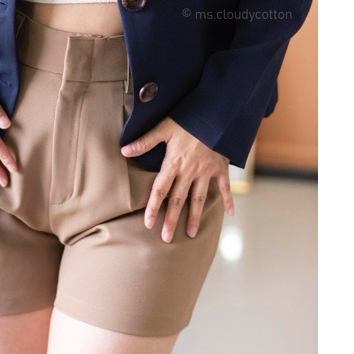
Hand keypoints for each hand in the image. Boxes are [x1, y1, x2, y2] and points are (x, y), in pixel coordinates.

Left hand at [120, 117, 234, 241]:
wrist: (216, 115)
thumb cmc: (188, 119)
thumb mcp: (164, 127)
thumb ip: (144, 141)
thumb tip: (124, 150)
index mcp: (174, 163)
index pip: (160, 189)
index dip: (153, 207)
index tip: (148, 224)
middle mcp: (190, 171)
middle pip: (178, 199)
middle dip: (171, 220)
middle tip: (166, 238)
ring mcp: (206, 172)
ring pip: (199, 198)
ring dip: (195, 217)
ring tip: (191, 233)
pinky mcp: (220, 168)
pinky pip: (225, 188)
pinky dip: (228, 200)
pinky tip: (229, 214)